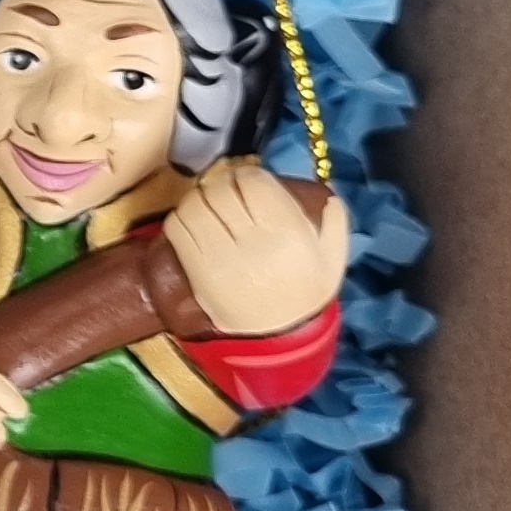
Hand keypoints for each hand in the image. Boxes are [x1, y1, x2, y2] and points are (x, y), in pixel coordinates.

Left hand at [162, 160, 351, 336]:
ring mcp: (221, 257)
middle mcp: (254, 242)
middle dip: (221, 184)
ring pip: (195, 204)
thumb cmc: (305, 291)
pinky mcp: (197, 271)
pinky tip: (195, 226)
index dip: (246, 174)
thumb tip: (325, 194)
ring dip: (198, 199)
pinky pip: (177, 227)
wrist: (278, 335)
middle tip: (225, 193)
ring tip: (210, 208)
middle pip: (220, 189)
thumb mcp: (332, 257)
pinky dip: (181, 219)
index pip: (253, 181)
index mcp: (290, 233)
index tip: (247, 182)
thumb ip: (334, 221)